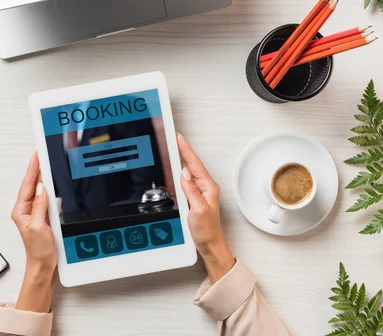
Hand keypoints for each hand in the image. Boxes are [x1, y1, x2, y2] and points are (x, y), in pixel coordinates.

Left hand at [11, 152, 55, 311]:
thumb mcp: (39, 227)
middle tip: (44, 152)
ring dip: (45, 176)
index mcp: (21, 210)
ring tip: (49, 162)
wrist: (43, 267)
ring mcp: (35, 213)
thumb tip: (42, 187)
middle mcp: (27, 210)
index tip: (37, 154)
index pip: (28, 184)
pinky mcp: (44, 217)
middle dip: (38, 167)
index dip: (33, 168)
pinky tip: (55, 183)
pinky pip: (47, 198)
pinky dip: (51, 188)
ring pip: (40, 190)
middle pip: (33, 184)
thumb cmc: (38, 252)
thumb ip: (40, 206)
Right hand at [177, 133, 234, 283]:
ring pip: (188, 172)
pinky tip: (174, 169)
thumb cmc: (206, 231)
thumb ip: (191, 191)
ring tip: (172, 148)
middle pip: (191, 164)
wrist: (209, 245)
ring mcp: (200, 192)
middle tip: (173, 138)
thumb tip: (185, 173)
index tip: (178, 137)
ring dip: (180, 160)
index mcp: (208, 188)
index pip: (194, 164)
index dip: (185, 150)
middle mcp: (205, 188)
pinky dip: (179, 172)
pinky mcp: (194, 198)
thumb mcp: (198, 211)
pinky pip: (186, 181)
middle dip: (182, 150)